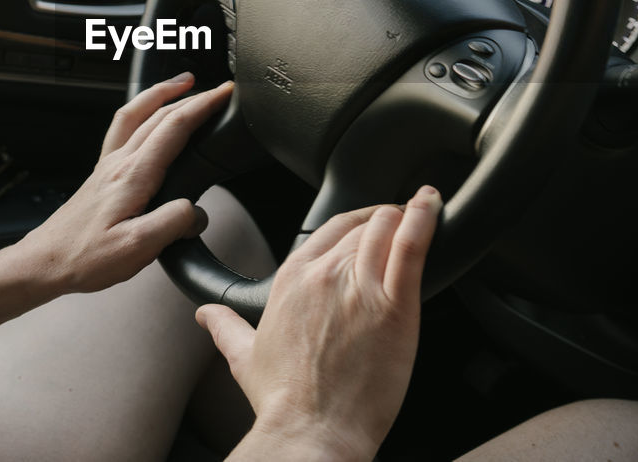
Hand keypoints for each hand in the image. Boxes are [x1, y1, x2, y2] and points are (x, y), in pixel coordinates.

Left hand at [16, 73, 230, 295]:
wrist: (46, 261)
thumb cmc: (85, 257)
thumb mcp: (138, 248)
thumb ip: (173, 223)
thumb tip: (197, 212)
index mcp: (133, 175)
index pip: (174, 127)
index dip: (203, 106)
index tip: (224, 95)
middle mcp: (119, 163)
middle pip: (158, 114)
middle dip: (191, 95)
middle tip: (217, 89)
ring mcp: (108, 165)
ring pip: (136, 113)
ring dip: (161, 93)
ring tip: (182, 83)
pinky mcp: (101, 174)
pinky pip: (122, 128)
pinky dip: (140, 111)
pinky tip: (145, 118)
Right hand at [197, 186, 441, 461]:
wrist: (312, 431)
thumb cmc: (283, 401)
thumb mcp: (244, 357)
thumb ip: (226, 327)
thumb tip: (206, 315)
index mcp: (292, 278)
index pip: (330, 228)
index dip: (357, 220)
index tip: (370, 221)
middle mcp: (324, 274)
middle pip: (363, 226)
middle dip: (384, 222)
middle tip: (402, 225)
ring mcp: (360, 286)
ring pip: (387, 228)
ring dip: (406, 217)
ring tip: (423, 211)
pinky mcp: (395, 305)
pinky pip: (412, 245)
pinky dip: (424, 219)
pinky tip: (431, 205)